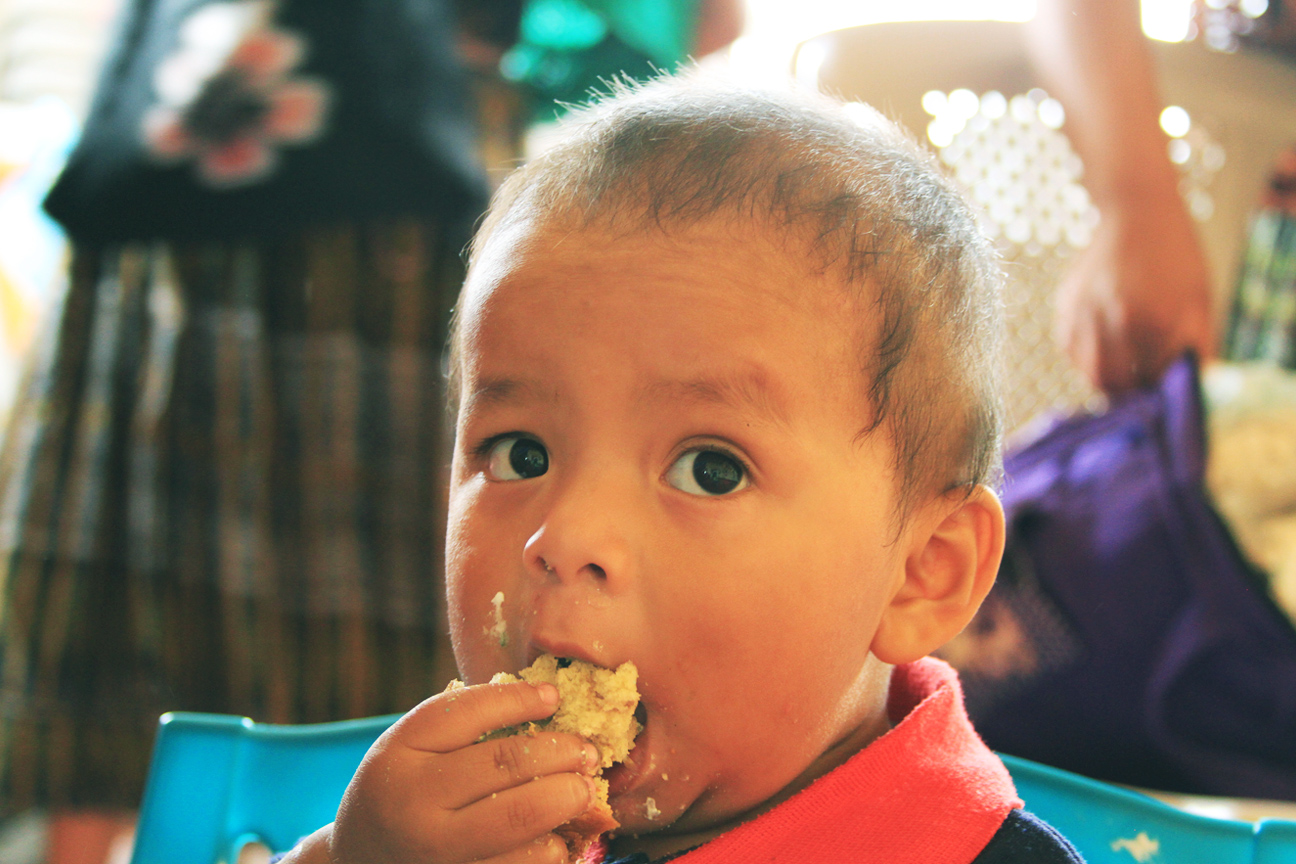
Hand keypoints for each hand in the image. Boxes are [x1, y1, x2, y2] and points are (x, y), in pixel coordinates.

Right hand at [283, 681, 601, 863]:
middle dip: (561, 753)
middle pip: (505, 765)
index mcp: (402, 751)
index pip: (471, 711)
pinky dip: (551, 850)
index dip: (520, 699)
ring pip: (519, 819)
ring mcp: (433, 851)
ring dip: (565, 801)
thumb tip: (549, 703)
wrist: (358, 861)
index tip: (554, 697)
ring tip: (583, 791)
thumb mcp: (415, 747)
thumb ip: (468, 725)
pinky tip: (560, 836)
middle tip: (588, 752)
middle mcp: (413, 801)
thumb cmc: (403, 789)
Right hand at [1054, 198, 1216, 393]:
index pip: (1151, 380)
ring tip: (1125, 366)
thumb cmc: (1176, 254)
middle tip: (1142, 384)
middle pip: (1114, 384)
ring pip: (1087, 371)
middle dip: (1129, 390)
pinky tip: (1105, 344)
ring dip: (1105, 377)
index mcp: (1151, 322)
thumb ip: (1196, 346)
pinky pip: (1070, 350)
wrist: (1136, 210)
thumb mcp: (1199, 299)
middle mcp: (1111, 322)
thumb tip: (1191, 384)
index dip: (1159, 388)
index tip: (1164, 387)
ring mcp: (1082, 314)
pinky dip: (1086, 357)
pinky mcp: (1064, 307)